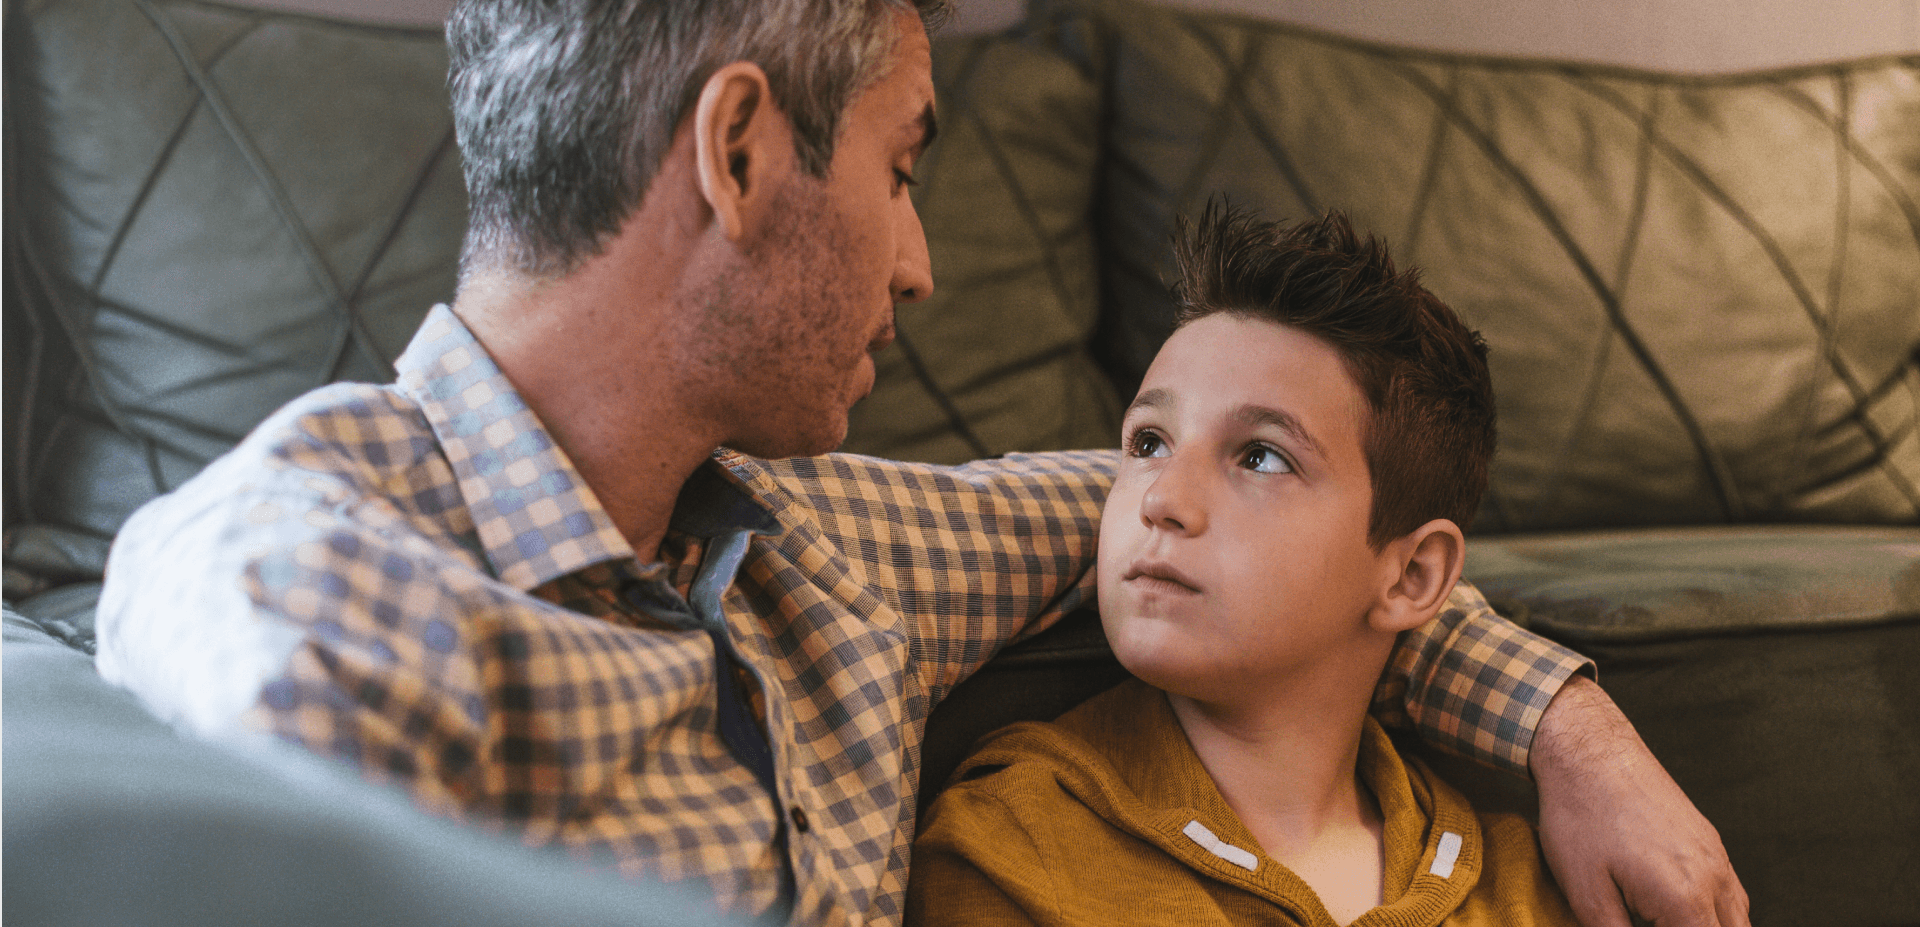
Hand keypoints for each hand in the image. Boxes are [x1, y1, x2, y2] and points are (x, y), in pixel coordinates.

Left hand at [1530, 675, 1749, 926]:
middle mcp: (1714, 879)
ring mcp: (1717, 856)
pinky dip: (1714, 913)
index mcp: (1685, 899)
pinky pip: (1731, 893)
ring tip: (1660, 916)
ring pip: (1737, 919)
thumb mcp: (1586, 893)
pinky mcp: (1709, 840)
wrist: (1588, 752)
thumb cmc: (1580, 817)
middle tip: (1647, 920)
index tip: (1641, 925)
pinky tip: (1679, 911)